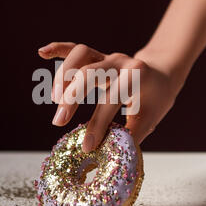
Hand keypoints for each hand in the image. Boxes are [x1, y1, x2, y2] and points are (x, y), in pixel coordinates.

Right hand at [38, 42, 179, 151]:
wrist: (162, 74)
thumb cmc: (156, 99)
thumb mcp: (150, 118)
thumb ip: (130, 135)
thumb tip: (108, 156)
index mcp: (137, 76)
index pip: (111, 99)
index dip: (98, 124)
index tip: (87, 146)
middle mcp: (120, 61)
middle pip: (90, 72)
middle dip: (72, 97)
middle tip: (58, 122)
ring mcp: (107, 55)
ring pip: (80, 55)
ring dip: (63, 76)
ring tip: (54, 100)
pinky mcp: (96, 55)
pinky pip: (75, 49)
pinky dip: (58, 50)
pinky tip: (42, 52)